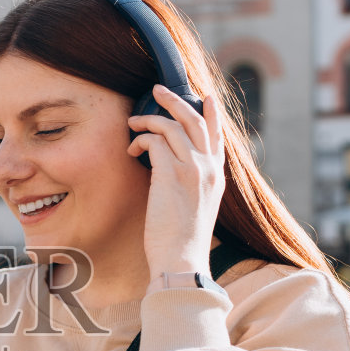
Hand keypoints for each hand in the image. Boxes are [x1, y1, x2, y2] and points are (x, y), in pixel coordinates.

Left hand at [126, 84, 226, 279]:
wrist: (182, 261)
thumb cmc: (182, 242)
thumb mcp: (198, 208)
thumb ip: (194, 185)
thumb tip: (175, 171)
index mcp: (217, 176)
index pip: (217, 135)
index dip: (212, 113)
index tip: (206, 96)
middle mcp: (208, 168)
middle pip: (195, 119)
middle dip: (174, 100)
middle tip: (156, 89)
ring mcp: (192, 170)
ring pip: (172, 126)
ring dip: (149, 119)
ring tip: (133, 122)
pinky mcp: (171, 175)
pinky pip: (155, 142)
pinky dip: (141, 140)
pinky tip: (132, 149)